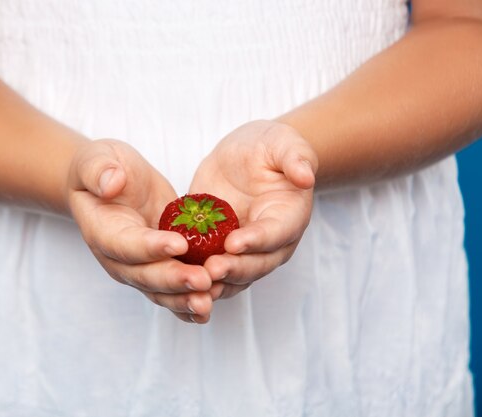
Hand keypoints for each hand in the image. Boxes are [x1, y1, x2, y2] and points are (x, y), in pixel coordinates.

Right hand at [67, 139, 218, 322]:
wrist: (109, 184)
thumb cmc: (101, 168)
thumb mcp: (95, 159)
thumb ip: (98, 170)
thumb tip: (111, 183)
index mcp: (103, 232)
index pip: (126, 244)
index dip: (151, 247)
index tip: (179, 244)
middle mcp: (119, 258)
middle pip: (146, 276)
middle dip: (175, 280)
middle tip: (204, 281)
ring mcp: (139, 267)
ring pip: (161, 291)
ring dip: (185, 299)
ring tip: (209, 302)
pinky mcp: (159, 267)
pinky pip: (172, 291)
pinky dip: (188, 304)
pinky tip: (207, 311)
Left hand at [189, 120, 317, 298]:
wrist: (247, 155)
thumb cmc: (270, 147)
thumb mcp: (284, 143)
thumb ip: (296, 158)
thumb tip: (306, 177)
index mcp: (289, 218)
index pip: (276, 234)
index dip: (256, 241)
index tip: (233, 243)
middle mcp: (270, 242)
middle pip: (255, 264)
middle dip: (233, 269)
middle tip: (210, 270)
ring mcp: (244, 250)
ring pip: (234, 276)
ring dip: (215, 282)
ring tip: (193, 282)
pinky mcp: (219, 249)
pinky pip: (209, 269)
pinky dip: (195, 277)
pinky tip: (176, 279)